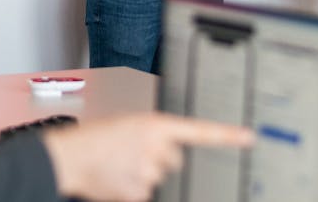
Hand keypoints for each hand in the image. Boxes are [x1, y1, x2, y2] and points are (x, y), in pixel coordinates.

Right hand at [43, 112, 253, 201]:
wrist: (68, 157)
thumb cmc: (92, 137)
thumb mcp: (125, 123)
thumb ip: (151, 133)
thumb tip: (167, 148)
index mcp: (153, 124)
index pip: (199, 130)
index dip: (226, 135)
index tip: (249, 137)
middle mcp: (156, 148)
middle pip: (175, 160)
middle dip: (159, 158)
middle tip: (133, 152)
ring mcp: (149, 173)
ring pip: (158, 177)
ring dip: (143, 173)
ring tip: (118, 164)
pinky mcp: (140, 194)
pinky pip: (145, 193)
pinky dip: (132, 188)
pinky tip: (116, 178)